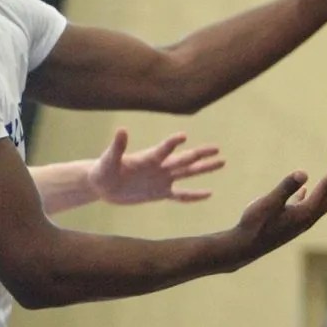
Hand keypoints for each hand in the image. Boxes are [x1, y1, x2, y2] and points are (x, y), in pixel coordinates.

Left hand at [88, 130, 224, 206]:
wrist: (103, 185)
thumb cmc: (103, 170)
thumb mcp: (108, 160)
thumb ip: (117, 147)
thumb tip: (122, 130)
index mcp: (148, 158)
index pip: (164, 149)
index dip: (172, 143)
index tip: (183, 136)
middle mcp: (159, 167)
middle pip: (183, 160)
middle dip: (199, 155)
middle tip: (217, 149)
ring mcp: (162, 179)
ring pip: (188, 173)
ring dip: (204, 168)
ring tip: (222, 161)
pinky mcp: (160, 193)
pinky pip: (180, 195)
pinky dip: (194, 195)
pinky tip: (209, 193)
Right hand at [227, 157, 326, 266]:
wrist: (243, 248)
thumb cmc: (254, 225)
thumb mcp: (268, 203)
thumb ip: (286, 187)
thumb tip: (303, 173)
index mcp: (305, 213)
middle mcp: (308, 218)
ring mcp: (300, 222)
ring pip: (324, 201)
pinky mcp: (290, 223)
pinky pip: (307, 206)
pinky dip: (312, 195)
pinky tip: (307, 189)